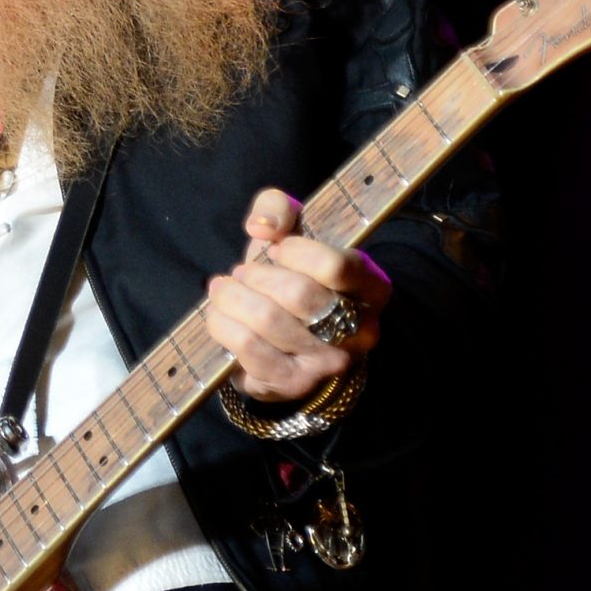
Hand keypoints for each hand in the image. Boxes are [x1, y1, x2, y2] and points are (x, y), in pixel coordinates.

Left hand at [204, 188, 391, 402]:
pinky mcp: (294, 383)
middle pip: (298, 295)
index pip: (336, 266)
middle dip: (256, 276)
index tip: (275, 249)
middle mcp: (360, 330)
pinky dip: (223, 325)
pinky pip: (249, 349)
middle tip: (242, 272)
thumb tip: (261, 226)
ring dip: (233, 298)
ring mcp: (329, 362)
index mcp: (371, 288)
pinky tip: (219, 313)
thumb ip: (279, 207)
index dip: (294, 251)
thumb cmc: (293, 273)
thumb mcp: (293, 229)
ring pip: (268, 320)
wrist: (289, 334)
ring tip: (224, 290)